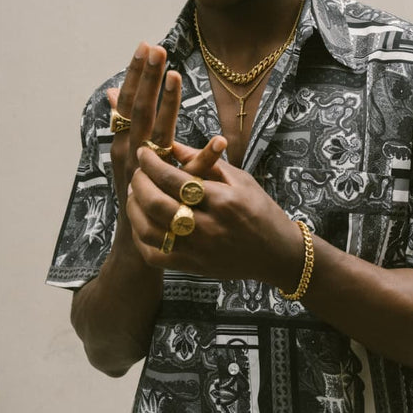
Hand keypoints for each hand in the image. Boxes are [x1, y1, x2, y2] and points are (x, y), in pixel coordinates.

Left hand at [127, 142, 304, 286]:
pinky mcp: (193, 267)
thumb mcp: (240, 180)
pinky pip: (155, 255)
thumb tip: (173, 145)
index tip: (143, 153)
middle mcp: (209, 227)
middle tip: (138, 172)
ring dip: (135, 209)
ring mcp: (199, 251)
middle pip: (157, 204)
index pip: (175, 179)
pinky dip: (141, 237)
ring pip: (150, 231)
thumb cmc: (261, 211)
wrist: (277, 254)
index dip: (152, 164)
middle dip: (139, 184)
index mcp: (223, 201)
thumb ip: (205, 161)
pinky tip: (142, 221)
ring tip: (136, 194)